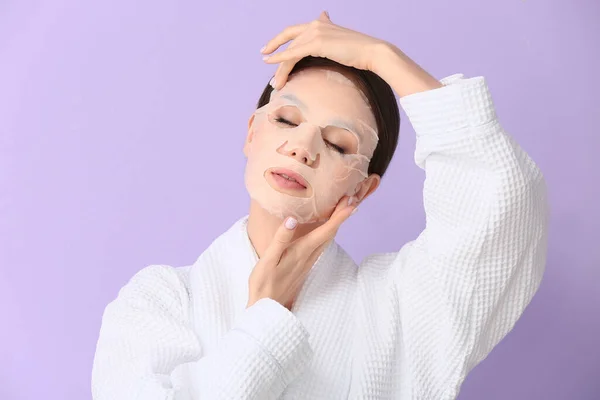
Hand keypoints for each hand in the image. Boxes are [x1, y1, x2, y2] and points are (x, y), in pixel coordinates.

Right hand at [246, 195, 357, 310]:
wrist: (267, 308)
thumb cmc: (264, 283)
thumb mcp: (268, 260)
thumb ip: (281, 239)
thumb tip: (293, 219)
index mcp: (302, 252)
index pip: (325, 231)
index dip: (339, 216)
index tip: (351, 202)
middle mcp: (309, 257)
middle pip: (331, 234)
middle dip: (342, 216)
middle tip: (352, 198)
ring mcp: (307, 263)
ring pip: (327, 240)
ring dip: (336, 224)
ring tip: (343, 210)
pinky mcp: (304, 266)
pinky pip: (321, 246)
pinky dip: (328, 234)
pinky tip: (326, 230)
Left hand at [261, 11, 442, 96]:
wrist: (373, 52)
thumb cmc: (360, 52)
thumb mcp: (342, 44)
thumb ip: (330, 41)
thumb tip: (329, 44)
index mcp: (321, 23)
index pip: (296, 31)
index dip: (281, 40)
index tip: (269, 49)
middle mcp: (317, 24)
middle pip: (289, 39)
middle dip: (275, 50)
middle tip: (266, 62)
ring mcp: (316, 32)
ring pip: (291, 50)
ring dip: (280, 67)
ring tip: (275, 83)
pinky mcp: (317, 42)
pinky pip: (293, 53)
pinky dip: (281, 60)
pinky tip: (271, 64)